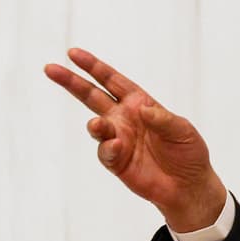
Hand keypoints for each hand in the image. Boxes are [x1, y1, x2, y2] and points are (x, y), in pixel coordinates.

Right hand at [43, 47, 225, 230]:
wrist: (188, 186)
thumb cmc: (188, 153)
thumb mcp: (182, 130)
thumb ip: (162, 119)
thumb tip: (142, 109)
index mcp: (138, 102)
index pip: (111, 80)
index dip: (93, 66)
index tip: (73, 54)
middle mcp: (124, 118)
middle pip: (91, 96)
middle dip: (71, 82)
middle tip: (51, 69)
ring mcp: (119, 140)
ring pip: (96, 126)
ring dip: (95, 125)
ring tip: (98, 126)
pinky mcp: (117, 162)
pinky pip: (105, 152)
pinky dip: (108, 149)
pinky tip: (117, 147)